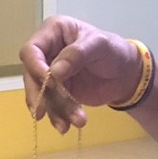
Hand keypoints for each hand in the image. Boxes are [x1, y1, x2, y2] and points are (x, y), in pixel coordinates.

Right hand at [20, 16, 143, 133]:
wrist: (126, 75)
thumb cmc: (113, 51)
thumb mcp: (99, 45)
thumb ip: (77, 55)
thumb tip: (53, 73)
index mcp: (53, 32)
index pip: (31, 50)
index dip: (35, 67)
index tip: (50, 82)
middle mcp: (47, 52)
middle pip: (31, 74)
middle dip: (38, 94)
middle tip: (41, 112)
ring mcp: (50, 73)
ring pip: (41, 94)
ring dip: (53, 111)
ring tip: (70, 125)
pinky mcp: (57, 92)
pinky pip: (51, 105)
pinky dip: (58, 117)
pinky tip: (67, 127)